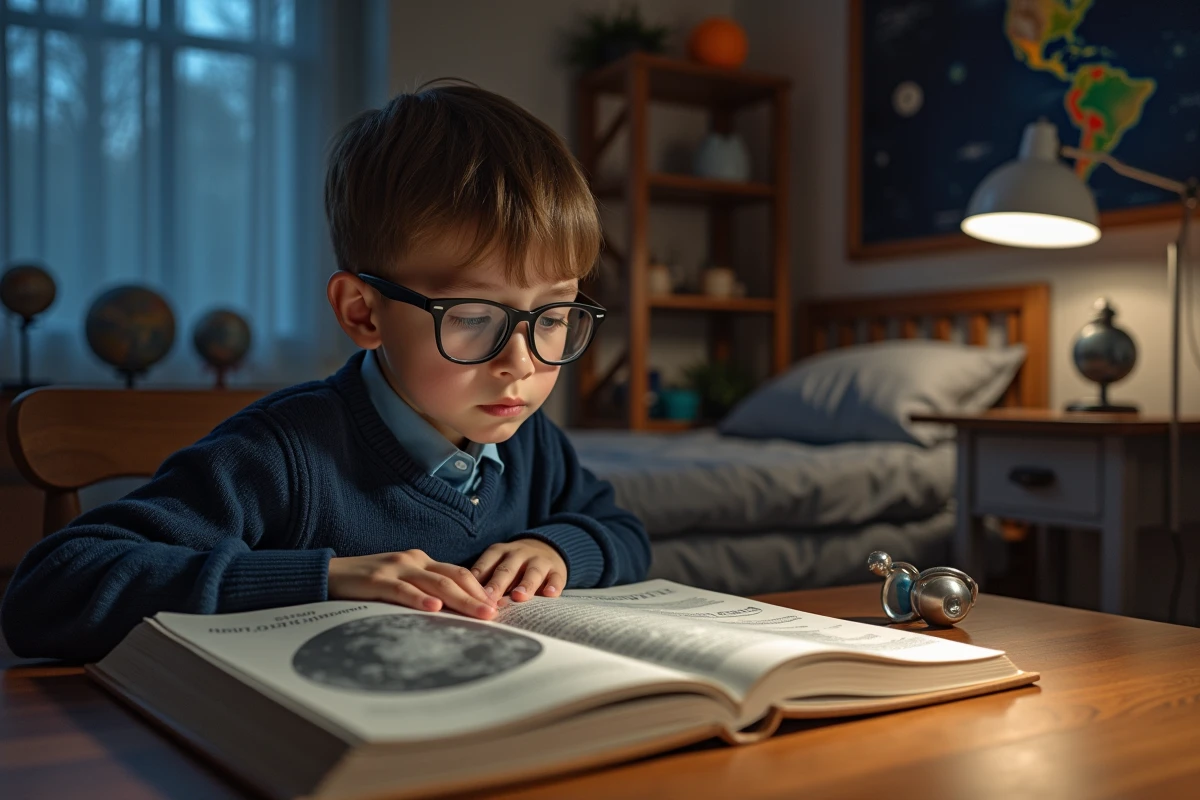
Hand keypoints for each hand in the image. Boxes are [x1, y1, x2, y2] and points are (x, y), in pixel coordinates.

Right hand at [328, 549, 496, 619]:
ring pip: (435, 582)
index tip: (499, 606)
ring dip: (461, 599)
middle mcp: (412, 560)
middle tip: (497, 613)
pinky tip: (434, 608)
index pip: (459, 573)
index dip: (480, 588)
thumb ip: (423, 592)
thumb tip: (452, 614)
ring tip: (479, 614)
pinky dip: (420, 599)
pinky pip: (402, 589)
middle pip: (454, 577)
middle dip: (478, 596)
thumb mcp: (399, 585)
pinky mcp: (376, 580)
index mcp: (421, 561)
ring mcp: (395, 567)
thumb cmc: (366, 585)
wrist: (327, 575)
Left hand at [471, 538, 567, 601]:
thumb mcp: (497, 563)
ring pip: (532, 572)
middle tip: (490, 598)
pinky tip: (549, 594)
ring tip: (518, 597)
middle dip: (498, 583)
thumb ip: (485, 579)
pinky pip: (556, 578)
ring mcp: (539, 561)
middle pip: (507, 569)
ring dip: (525, 584)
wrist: (546, 548)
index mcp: (499, 552)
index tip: (471, 594)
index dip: (479, 578)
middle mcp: (519, 554)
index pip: (487, 563)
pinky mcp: (557, 571)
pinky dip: (553, 586)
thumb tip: (466, 600)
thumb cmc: (513, 565)